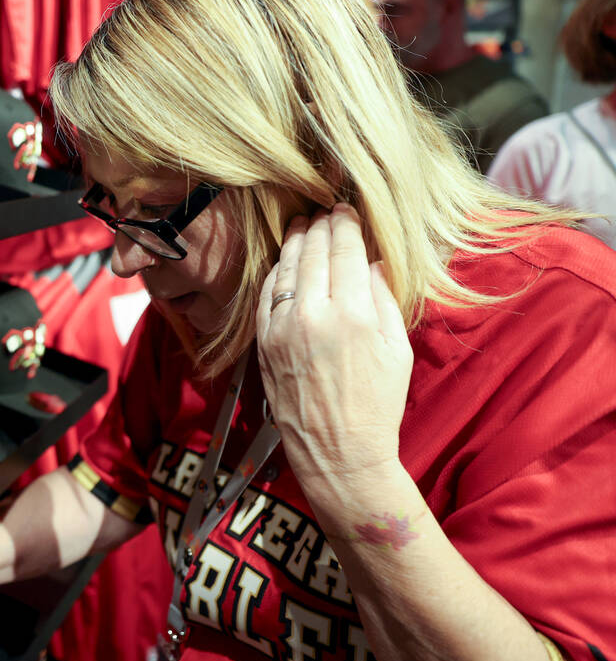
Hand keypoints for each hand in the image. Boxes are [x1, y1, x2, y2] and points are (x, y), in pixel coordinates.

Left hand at [255, 204, 412, 492]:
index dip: (346, 223)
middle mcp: (313, 316)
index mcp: (354, 314)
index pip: (346, 249)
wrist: (338, 452)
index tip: (347, 209)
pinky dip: (276, 272)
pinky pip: (267, 294)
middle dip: (321, 225)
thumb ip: (384, 299)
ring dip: (295, 241)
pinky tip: (284, 260)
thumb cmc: (376, 404)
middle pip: (313, 251)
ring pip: (286, 268)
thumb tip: (373, 261)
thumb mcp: (397, 349)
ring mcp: (283, 328)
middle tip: (325, 210)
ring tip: (302, 224)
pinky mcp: (263, 342)